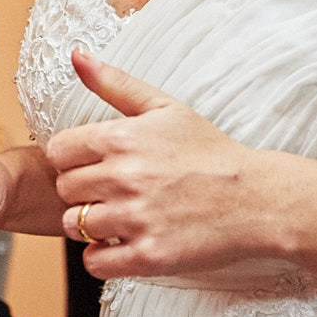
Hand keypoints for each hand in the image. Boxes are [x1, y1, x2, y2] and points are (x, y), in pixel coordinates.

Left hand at [44, 51, 272, 279]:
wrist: (258, 200)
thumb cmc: (210, 152)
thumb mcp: (165, 107)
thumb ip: (115, 83)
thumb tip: (75, 54)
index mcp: (122, 138)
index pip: (58, 151)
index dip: (71, 158)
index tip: (93, 164)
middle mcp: (125, 177)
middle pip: (65, 188)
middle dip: (81, 191)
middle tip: (110, 192)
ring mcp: (136, 218)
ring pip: (75, 224)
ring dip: (89, 224)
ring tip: (117, 218)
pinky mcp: (149, 255)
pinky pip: (94, 262)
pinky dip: (102, 256)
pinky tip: (122, 244)